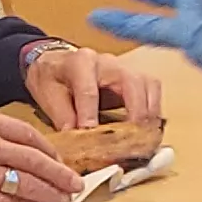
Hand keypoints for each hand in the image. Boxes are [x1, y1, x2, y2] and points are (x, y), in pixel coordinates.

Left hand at [20, 42, 164, 129]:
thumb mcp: (47, 94)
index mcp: (80, 62)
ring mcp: (124, 68)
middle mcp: (107, 62)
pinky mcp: (134, 78)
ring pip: (149, 84)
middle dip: (136, 112)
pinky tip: (147, 130)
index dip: (90, 114)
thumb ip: (62, 115)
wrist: (56, 64)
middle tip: (132, 138)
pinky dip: (153, 111)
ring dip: (150, 112)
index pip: (89, 90)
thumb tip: (76, 137)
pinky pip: (152, 91)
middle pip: (131, 82)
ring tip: (145, 137)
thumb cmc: (52, 78)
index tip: (90, 134)